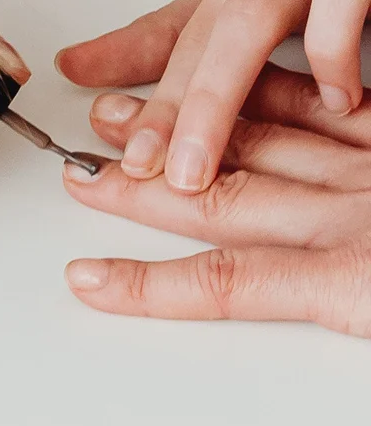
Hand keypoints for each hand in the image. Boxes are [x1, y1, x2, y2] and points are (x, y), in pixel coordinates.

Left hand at [56, 0, 370, 195]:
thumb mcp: (300, 6)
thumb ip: (224, 39)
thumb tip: (116, 71)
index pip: (183, 18)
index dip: (127, 68)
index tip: (89, 114)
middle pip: (211, 23)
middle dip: (173, 104)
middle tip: (154, 168)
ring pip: (255, 9)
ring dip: (221, 90)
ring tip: (203, 158)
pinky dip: (334, 52)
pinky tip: (342, 99)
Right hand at [60, 66, 370, 335]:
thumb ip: (350, 312)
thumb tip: (302, 349)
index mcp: (362, 277)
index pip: (230, 281)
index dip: (151, 283)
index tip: (93, 279)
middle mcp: (358, 210)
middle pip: (218, 197)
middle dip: (137, 186)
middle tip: (81, 175)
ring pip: (251, 136)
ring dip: (172, 122)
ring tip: (117, 112)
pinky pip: (314, 98)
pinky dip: (261, 86)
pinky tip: (221, 77)